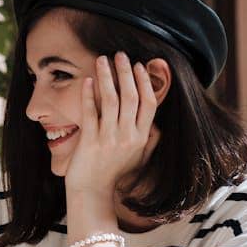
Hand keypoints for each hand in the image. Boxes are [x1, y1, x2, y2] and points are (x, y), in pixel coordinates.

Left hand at [63, 52, 159, 200]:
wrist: (92, 192)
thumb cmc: (113, 173)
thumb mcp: (138, 157)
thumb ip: (149, 140)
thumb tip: (158, 126)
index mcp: (141, 138)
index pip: (148, 103)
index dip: (144, 82)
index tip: (139, 65)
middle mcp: (128, 137)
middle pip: (131, 97)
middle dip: (126, 72)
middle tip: (120, 54)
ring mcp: (109, 139)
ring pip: (111, 101)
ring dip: (107, 77)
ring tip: (102, 59)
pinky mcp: (90, 142)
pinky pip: (91, 113)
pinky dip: (89, 95)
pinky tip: (87, 81)